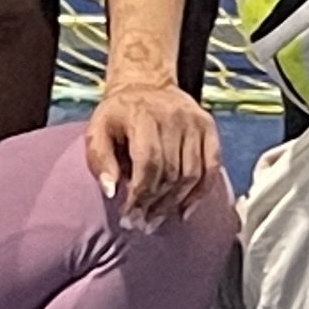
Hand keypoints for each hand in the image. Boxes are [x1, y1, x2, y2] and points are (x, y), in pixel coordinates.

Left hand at [85, 70, 222, 222]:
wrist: (146, 84)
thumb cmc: (119, 113)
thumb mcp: (97, 131)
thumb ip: (100, 161)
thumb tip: (111, 192)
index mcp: (143, 116)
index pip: (148, 163)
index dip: (139, 195)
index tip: (128, 217)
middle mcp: (174, 117)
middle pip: (171, 172)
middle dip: (155, 204)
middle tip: (142, 224)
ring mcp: (195, 122)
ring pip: (192, 173)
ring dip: (175, 203)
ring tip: (158, 220)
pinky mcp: (208, 127)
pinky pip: (211, 166)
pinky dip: (201, 193)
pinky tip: (185, 210)